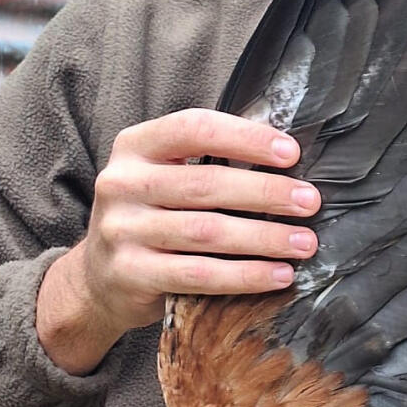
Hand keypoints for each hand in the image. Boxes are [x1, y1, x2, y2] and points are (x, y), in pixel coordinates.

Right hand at [36, 108, 320, 373]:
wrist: (97, 279)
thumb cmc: (150, 218)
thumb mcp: (162, 176)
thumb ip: (206, 161)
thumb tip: (286, 157)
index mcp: (134, 146)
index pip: (194, 128)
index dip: (245, 138)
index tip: (291, 153)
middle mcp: (121, 184)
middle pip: (206, 183)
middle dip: (266, 193)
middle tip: (309, 202)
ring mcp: (121, 230)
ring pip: (207, 232)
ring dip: (264, 237)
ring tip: (304, 242)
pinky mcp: (130, 273)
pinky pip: (199, 274)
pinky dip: (245, 275)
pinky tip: (279, 275)